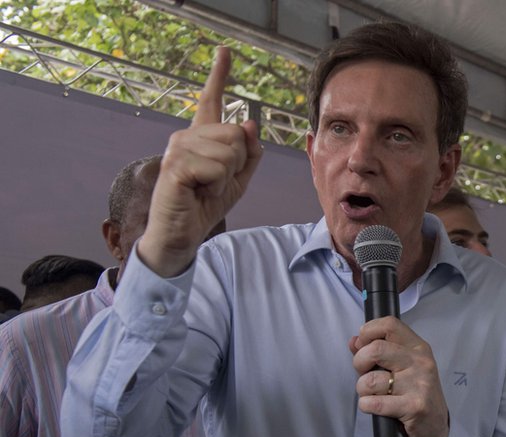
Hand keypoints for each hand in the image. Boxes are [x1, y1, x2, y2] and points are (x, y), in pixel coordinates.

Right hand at [138, 46, 262, 276]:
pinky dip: (218, 185)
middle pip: (237, 133)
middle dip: (237, 164)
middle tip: (215, 182)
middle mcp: (187, 136)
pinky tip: (199, 192)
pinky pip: (218, 167)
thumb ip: (249, 153)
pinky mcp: (175, 165)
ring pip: (230, 150)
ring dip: (227, 177)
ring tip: (206, 188)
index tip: (224, 51)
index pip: (211, 101)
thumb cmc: (207, 205)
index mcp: (202, 137)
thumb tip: (250, 123)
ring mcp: (178, 148)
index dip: (218, 75)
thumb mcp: (238, 178)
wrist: (183, 234)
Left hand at [350, 316, 448, 436]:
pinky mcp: (414, 407)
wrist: (436, 426)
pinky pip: (375, 403)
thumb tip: (354, 341)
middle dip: (359, 362)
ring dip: (363, 389)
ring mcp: (418, 384)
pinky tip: (374, 407)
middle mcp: (420, 362)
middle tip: (364, 373)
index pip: (390, 324)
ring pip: (371, 379)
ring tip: (372, 394)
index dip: (368, 332)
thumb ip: (378, 352)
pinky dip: (366, 405)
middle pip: (376, 349)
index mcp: (417, 347)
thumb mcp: (403, 367)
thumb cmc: (416, 393)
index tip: (362, 345)